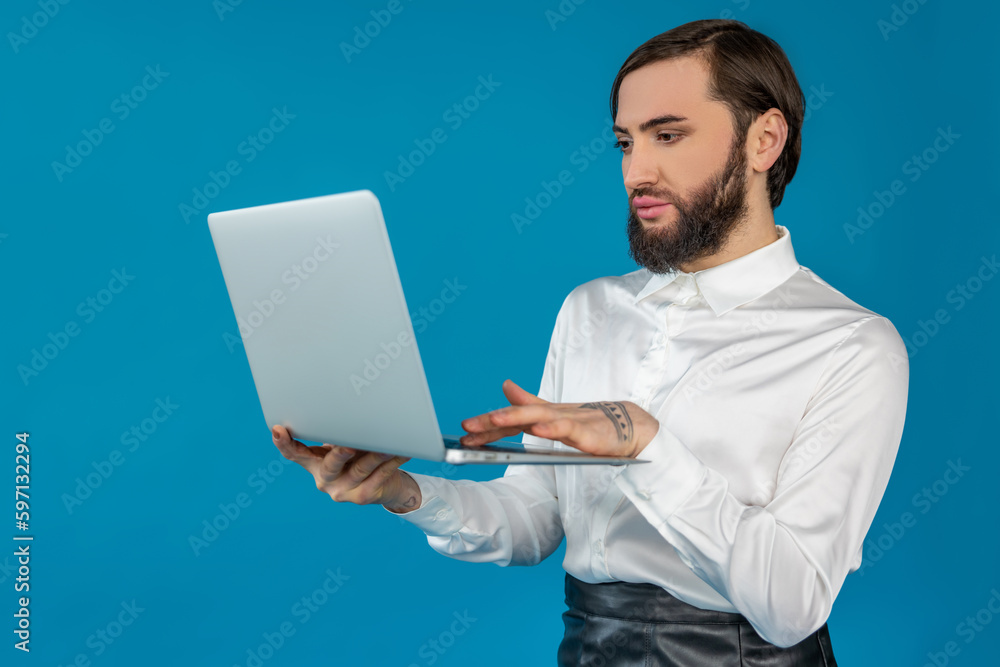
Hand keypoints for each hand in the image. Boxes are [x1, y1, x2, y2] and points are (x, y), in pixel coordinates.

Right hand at [271, 425, 420, 511]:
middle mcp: (324, 480)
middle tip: (348, 445)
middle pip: (329, 465)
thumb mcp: (347, 445)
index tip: (278, 429)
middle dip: (339, 453)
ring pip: (360, 469)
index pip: (294, 454)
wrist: (386, 486)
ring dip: (375, 455)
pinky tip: (401, 451)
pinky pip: (379, 476)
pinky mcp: (363, 497)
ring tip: (388, 444)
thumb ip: (341, 433)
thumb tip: (349, 406)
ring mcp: (342, 491)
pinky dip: (392, 462)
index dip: (284, 443)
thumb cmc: (363, 457)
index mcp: (315, 463)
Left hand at [459, 380, 658, 457]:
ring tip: (496, 420)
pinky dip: (554, 430)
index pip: (512, 418)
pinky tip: (538, 431)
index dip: (488, 422)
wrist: (632, 426)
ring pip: (542, 418)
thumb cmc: (592, 422)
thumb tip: (505, 387)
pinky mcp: (590, 435)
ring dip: (517, 418)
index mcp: (546, 415)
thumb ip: (530, 403)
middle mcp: (555, 415)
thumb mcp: (556, 414)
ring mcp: (573, 423)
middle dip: (493, 421)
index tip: (464, 429)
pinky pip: (570, 432)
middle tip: (468, 427)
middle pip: (520, 415)